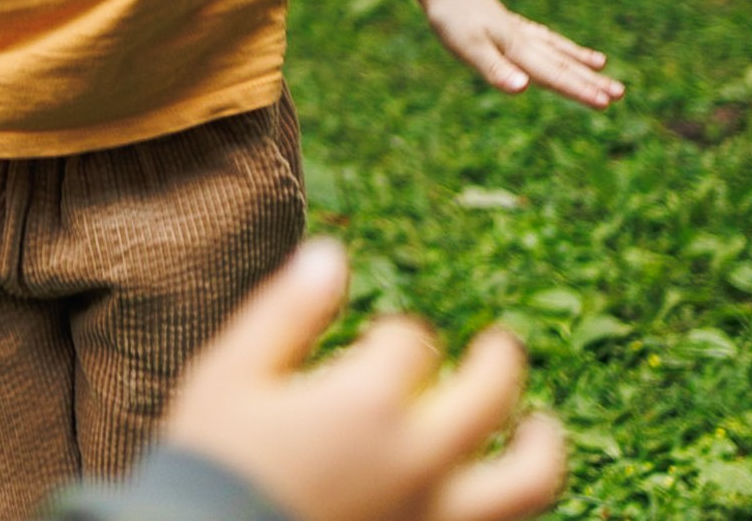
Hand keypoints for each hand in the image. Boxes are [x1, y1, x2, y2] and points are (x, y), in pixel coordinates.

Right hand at [162, 241, 568, 520]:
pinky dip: (505, 508)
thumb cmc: (209, 468)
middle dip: (502, 363)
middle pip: (493, 398)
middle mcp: (417, 464)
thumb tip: (330, 255)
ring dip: (543, 449)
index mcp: (367, 405)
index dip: (398, 336)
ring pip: (528, 485)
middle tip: (502, 348)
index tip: (384, 340)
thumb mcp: (229, 377)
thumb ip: (285, 313)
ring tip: (540, 431)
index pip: (411, 345)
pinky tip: (488, 493)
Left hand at [419, 0, 623, 109]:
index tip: (606, 103)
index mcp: (517, 49)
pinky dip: (556, 44)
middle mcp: (523, 39)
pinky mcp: (505, 23)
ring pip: (555, 48)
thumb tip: (524, 88)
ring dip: (579, 61)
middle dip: (590, 80)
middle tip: (621, 93)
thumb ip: (495, 70)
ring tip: (603, 66)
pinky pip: (540, 37)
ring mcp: (516, 29)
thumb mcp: (467, 47)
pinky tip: (558, 45)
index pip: (555, 75)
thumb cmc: (451, 16)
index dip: (580, 91)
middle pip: (563, 63)